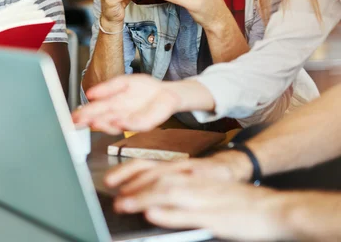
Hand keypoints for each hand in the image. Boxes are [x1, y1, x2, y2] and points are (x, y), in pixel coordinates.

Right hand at [72, 75, 213, 133]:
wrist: (166, 93)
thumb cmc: (145, 89)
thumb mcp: (123, 82)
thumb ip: (108, 87)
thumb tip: (90, 93)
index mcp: (112, 105)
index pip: (94, 111)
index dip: (83, 114)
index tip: (72, 116)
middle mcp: (119, 115)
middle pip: (101, 120)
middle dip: (89, 121)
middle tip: (78, 122)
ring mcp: (131, 120)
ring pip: (115, 125)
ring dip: (104, 124)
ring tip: (94, 121)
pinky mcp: (146, 123)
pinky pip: (135, 124)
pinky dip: (125, 123)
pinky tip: (117, 120)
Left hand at [110, 174, 293, 240]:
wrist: (273, 209)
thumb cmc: (238, 202)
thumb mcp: (206, 190)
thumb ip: (182, 189)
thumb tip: (154, 196)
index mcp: (192, 174)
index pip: (155, 167)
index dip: (131, 172)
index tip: (112, 179)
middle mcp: (196, 182)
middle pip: (158, 178)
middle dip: (132, 186)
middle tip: (113, 195)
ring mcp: (205, 199)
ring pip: (168, 193)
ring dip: (143, 198)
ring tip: (125, 204)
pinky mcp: (215, 217)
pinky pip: (188, 214)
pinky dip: (169, 214)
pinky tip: (153, 214)